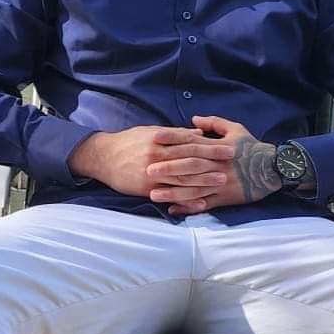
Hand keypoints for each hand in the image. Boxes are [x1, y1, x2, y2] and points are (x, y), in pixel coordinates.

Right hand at [70, 125, 234, 200]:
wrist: (102, 157)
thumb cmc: (129, 142)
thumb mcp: (150, 131)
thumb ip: (175, 133)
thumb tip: (199, 132)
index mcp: (159, 138)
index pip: (190, 142)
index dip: (210, 144)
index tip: (228, 147)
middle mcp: (156, 155)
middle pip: (189, 159)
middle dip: (212, 161)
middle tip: (231, 163)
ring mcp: (151, 173)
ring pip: (182, 178)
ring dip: (204, 180)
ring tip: (221, 181)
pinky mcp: (146, 188)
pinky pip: (170, 195)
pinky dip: (186, 199)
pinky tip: (201, 202)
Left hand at [146, 115, 282, 215]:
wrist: (273, 169)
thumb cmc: (252, 148)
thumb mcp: (236, 129)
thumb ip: (214, 123)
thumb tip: (193, 121)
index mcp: (217, 148)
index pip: (190, 142)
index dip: (171, 140)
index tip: (153, 138)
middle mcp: (217, 166)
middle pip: (189, 167)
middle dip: (167, 169)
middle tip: (147, 170)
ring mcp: (220, 184)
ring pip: (193, 189)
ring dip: (172, 193)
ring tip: (153, 195)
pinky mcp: (224, 199)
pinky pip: (204, 205)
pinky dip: (188, 208)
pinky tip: (173, 210)